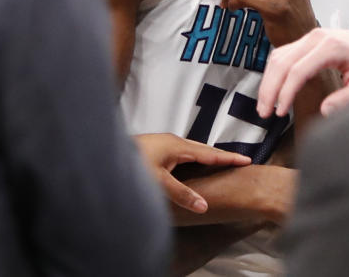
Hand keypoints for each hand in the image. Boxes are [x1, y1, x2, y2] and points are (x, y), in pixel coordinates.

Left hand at [132, 133, 250, 213]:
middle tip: (238, 161)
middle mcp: (172, 141)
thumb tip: (203, 206)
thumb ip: (182, 194)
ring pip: (192, 150)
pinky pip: (182, 153)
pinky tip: (191, 166)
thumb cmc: (131, 164)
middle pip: (203, 149)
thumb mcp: (159, 182)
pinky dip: (194, 158)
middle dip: (221, 155)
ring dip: (207, 156)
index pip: (210, 153)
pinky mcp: (155, 149)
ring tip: (220, 163)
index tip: (246, 160)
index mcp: (177, 146)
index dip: (228, 158)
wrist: (102, 153)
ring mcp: (163, 144)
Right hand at [256, 27, 348, 118]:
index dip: (286, 92)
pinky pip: (282, 55)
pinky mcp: (304, 42)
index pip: (298, 70)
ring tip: (264, 105)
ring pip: (277, 57)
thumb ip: (347, 98)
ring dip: (267, 82)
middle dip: (269, 89)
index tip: (280, 111)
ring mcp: (307, 37)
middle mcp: (315, 38)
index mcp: (330, 46)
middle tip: (264, 112)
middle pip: (282, 62)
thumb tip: (326, 111)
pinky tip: (271, 89)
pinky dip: (273, 73)